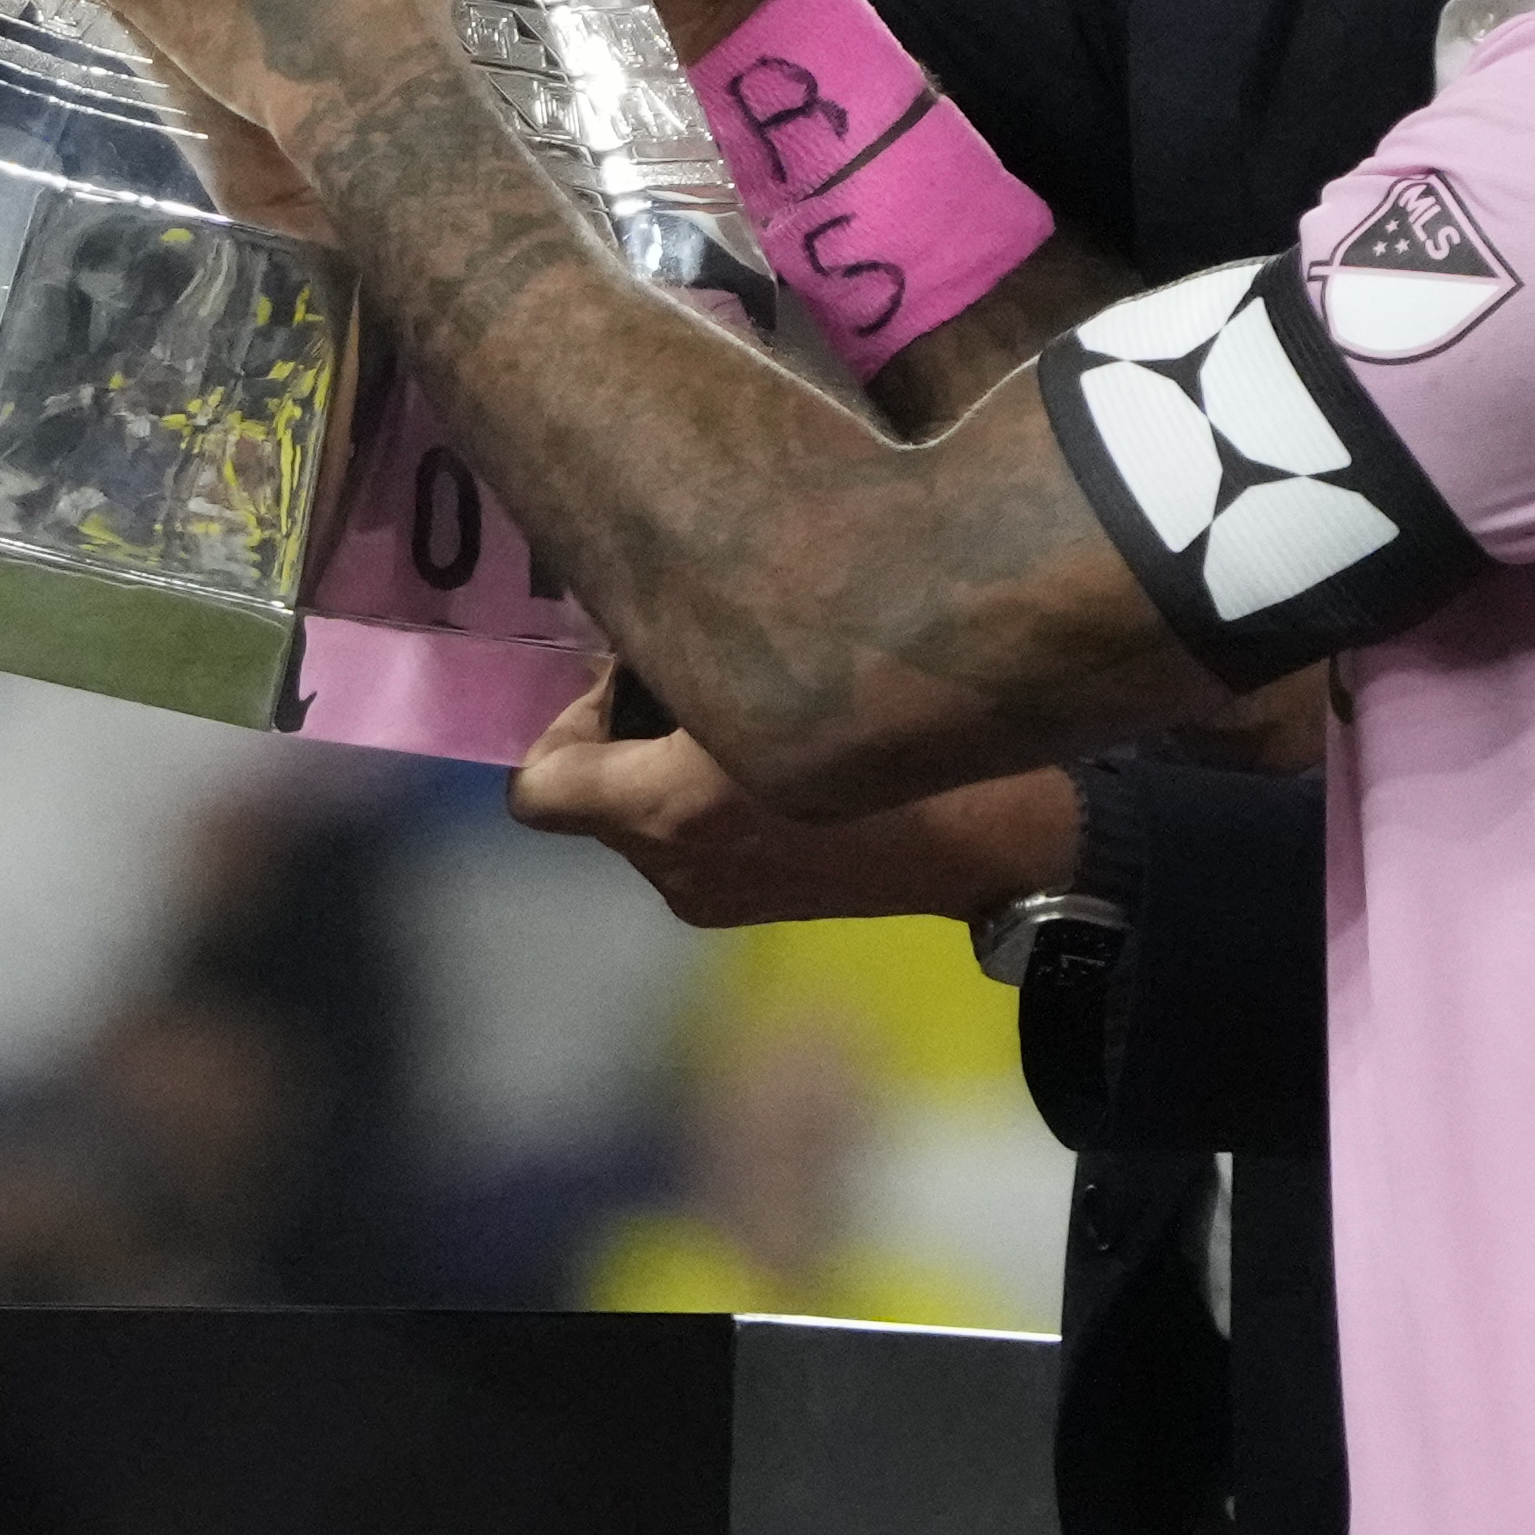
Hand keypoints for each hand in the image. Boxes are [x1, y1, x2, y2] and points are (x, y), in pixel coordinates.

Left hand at [508, 678, 1082, 928]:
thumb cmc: (902, 744)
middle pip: (588, 796)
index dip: (563, 722)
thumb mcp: (793, 671)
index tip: (626, 679)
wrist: (998, 842)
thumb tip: (646, 626)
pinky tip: (770, 763)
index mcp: (670, 811)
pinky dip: (702, 802)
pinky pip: (686, 841)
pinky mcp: (747, 908)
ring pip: (637, 818)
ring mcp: (708, 897)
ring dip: (661, 767)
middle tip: (691, 674)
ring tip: (738, 713)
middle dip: (620, 735)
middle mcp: (673, 867)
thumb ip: (697, 651)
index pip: (537, 787)